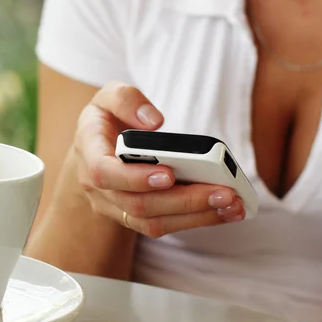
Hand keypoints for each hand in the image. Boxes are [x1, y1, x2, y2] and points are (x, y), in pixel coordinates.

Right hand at [73, 82, 244, 237]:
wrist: (93, 151)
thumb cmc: (105, 121)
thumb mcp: (108, 96)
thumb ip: (126, 99)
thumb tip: (154, 122)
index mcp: (88, 153)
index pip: (105, 173)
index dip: (135, 178)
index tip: (169, 174)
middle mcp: (97, 187)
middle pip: (137, 204)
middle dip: (183, 200)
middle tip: (223, 192)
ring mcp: (114, 207)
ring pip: (152, 222)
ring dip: (195, 216)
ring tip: (232, 205)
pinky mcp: (133, 217)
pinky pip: (162, 225)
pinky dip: (196, 220)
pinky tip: (224, 211)